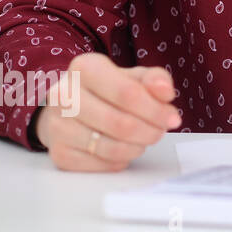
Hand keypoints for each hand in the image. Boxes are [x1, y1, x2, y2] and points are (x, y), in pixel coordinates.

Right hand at [34, 52, 180, 171]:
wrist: (70, 107)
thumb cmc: (108, 90)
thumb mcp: (134, 76)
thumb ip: (155, 80)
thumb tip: (165, 92)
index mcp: (85, 68)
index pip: (127, 93)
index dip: (156, 110)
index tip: (173, 118)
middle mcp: (64, 95)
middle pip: (120, 123)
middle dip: (150, 131)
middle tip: (161, 131)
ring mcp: (57, 126)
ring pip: (111, 147)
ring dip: (138, 146)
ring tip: (145, 138)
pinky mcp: (58, 152)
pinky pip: (101, 164)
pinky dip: (121, 159)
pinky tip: (124, 147)